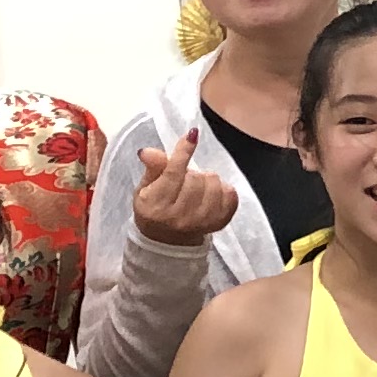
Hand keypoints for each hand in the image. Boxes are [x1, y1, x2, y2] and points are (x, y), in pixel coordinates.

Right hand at [130, 130, 240, 251]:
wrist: (167, 241)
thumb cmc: (155, 208)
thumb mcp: (146, 188)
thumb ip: (152, 168)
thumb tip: (148, 151)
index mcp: (156, 204)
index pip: (173, 173)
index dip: (183, 152)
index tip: (192, 135)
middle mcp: (178, 216)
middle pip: (196, 178)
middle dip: (192, 173)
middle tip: (185, 180)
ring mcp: (200, 222)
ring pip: (214, 185)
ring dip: (207, 180)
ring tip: (197, 187)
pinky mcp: (219, 223)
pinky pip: (230, 196)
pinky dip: (224, 190)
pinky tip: (213, 194)